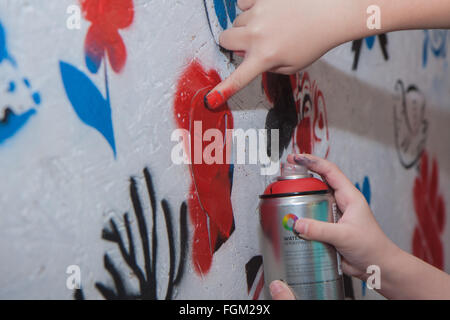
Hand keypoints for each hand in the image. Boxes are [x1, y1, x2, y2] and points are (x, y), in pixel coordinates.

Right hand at [205, 0, 366, 109]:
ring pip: (236, 21)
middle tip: (250, 43)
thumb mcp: (292, 65)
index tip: (211, 99)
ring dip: (247, 26)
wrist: (330, 12)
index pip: (239, 78)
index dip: (223, 89)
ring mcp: (258, 13)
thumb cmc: (314, 40)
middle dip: (233, 43)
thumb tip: (249, 57)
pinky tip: (267, 10)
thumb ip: (268, 66)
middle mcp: (257, 35)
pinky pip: (243, 2)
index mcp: (265, 57)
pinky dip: (251, 7)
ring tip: (270, 25)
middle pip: (225, 39)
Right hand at [270, 153, 399, 299]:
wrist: (378, 266)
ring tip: (284, 197)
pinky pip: (312, 220)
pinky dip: (302, 219)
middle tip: (286, 174)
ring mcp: (334, 216)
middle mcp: (341, 203)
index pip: (330, 171)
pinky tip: (292, 222)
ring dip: (300, 200)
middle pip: (318, 184)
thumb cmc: (372, 247)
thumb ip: (321, 230)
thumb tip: (298, 224)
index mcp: (349, 197)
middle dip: (302, 177)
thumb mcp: (345, 236)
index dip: (313, 162)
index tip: (297, 158)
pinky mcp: (328, 229)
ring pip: (313, 202)